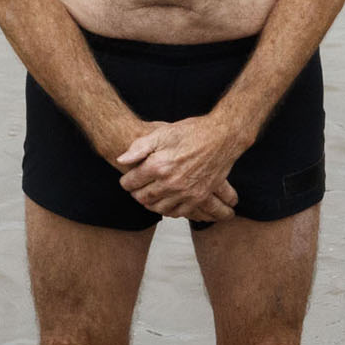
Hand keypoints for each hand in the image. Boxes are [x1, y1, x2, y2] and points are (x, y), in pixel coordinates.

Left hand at [112, 112, 245, 223]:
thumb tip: (121, 160)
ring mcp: (185, 192)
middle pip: (142, 197)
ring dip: (150, 204)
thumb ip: (139, 147)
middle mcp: (170, 183)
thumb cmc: (192, 132)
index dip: (125, 182)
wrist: (222, 137)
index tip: (126, 180)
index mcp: (158, 166)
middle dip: (135, 194)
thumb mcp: (162, 132)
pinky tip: (166, 203)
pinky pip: (178, 212)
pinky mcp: (199, 198)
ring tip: (148, 197)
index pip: (131, 182)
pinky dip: (168, 210)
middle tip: (135, 189)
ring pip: (158, 208)